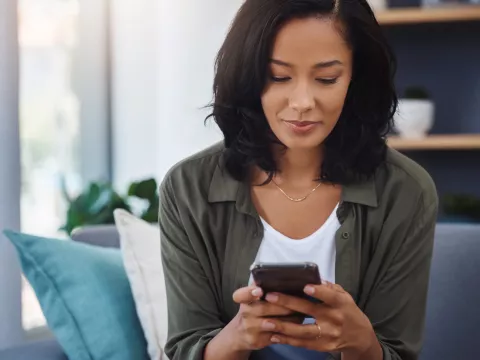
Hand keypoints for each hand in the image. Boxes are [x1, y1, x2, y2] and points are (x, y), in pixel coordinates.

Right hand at [230, 285, 302, 351]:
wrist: (241, 334)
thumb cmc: (254, 310)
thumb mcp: (253, 298)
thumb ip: (263, 288)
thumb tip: (285, 277)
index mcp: (244, 299)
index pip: (240, 295)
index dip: (249, 292)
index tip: (259, 291)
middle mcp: (245, 312)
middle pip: (263, 308)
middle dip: (281, 305)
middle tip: (296, 302)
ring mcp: (250, 328)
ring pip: (272, 324)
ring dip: (288, 319)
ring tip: (301, 314)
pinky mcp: (257, 341)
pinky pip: (276, 336)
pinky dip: (288, 332)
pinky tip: (298, 328)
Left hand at [263, 282, 379, 356]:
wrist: (359, 336)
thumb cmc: (347, 310)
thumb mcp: (344, 296)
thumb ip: (329, 288)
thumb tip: (314, 278)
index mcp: (340, 303)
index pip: (330, 296)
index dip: (318, 291)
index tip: (305, 286)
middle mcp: (334, 319)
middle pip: (310, 311)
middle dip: (288, 303)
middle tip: (270, 297)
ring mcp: (328, 334)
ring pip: (303, 331)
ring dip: (283, 326)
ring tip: (266, 321)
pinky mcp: (323, 346)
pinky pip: (303, 344)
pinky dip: (288, 340)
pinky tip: (274, 336)